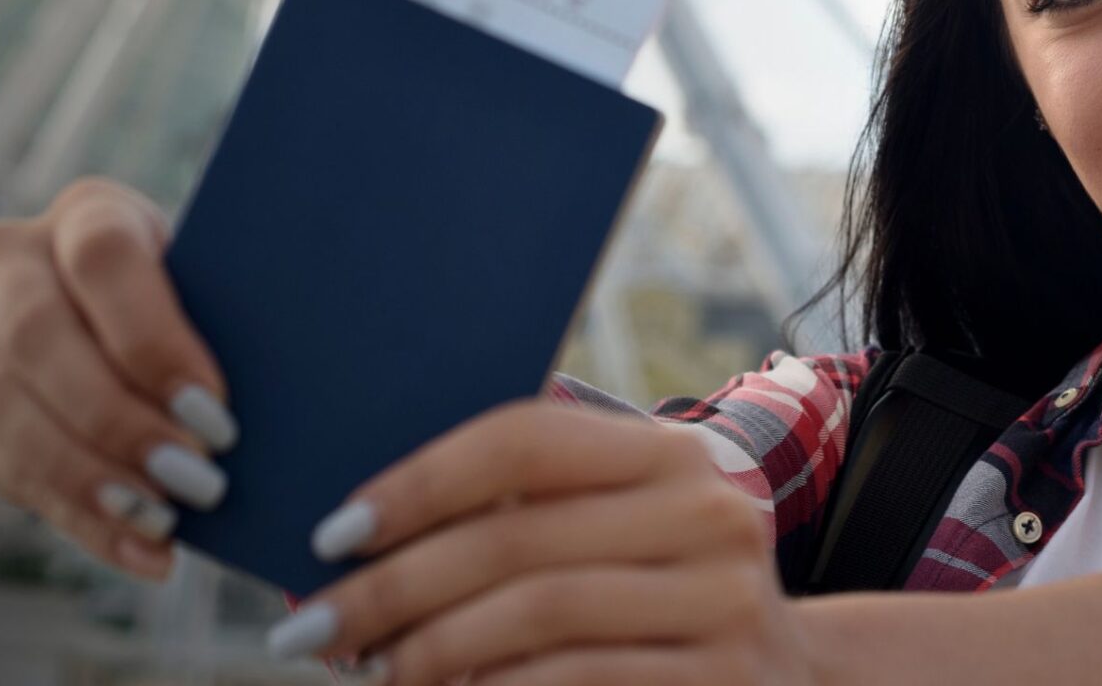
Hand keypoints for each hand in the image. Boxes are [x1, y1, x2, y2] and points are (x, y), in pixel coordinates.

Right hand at [0, 176, 237, 579]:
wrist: (157, 319)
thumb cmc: (215, 297)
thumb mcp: (227, 284)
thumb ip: (239, 315)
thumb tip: (300, 374)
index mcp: (89, 213)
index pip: (103, 259)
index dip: (152, 339)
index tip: (215, 408)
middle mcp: (14, 262)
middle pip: (40, 337)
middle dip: (120, 420)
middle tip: (199, 479)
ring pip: (5, 408)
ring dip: (90, 477)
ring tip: (168, 521)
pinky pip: (10, 470)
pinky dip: (85, 520)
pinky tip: (148, 552)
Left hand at [271, 396, 819, 685]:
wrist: (790, 683)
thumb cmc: (657, 599)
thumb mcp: (619, 533)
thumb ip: (530, 512)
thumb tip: (362, 530)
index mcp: (674, 452)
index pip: (526, 439)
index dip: (419, 481)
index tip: (332, 533)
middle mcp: (710, 512)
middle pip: (518, 534)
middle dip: (395, 586)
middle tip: (311, 628)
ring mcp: (725, 601)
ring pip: (541, 611)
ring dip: (432, 648)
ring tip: (373, 672)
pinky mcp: (723, 679)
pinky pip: (577, 681)